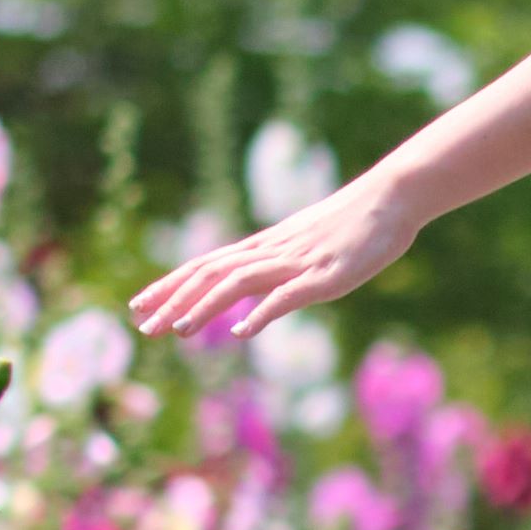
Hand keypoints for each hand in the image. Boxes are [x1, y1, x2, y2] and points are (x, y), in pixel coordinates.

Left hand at [127, 168, 426, 345]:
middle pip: (210, 273)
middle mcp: (271, 252)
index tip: (138, 304)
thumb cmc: (355, 223)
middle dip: (173, 300)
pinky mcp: (325, 276)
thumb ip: (282, 266)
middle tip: (142, 326)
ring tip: (178, 331)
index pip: (205, 265)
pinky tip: (242, 332)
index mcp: (265, 246)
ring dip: (205, 307)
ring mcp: (297, 263)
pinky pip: (287, 295)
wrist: (391, 197)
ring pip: (238, 283)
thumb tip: (260, 290)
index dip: (169, 285)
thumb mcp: (309, 244)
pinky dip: (261, 313)